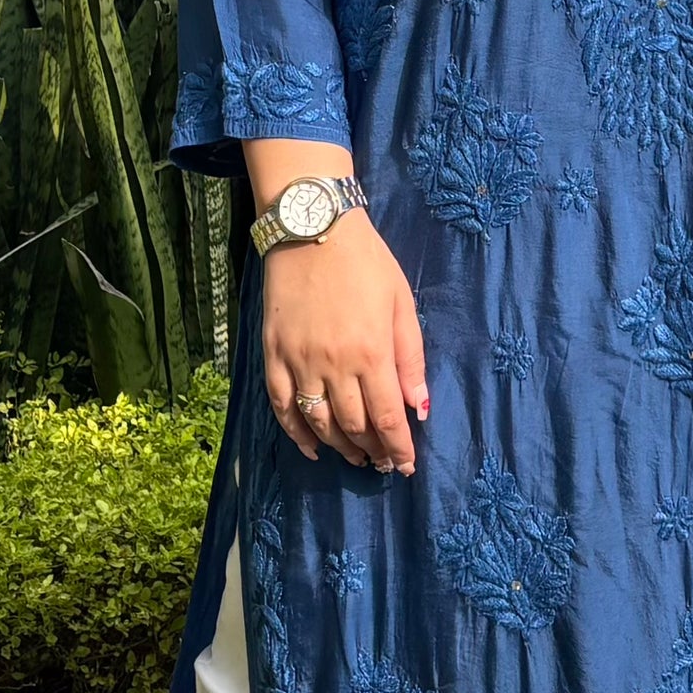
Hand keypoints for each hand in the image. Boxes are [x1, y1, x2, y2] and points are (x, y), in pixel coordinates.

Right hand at [262, 212, 428, 474]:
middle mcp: (334, 364)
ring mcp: (299, 361)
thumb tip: (419, 407)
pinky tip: (312, 448)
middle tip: (383, 463)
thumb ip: (410, 358)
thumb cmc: (366, 262)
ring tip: (357, 459)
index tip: (405, 466)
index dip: (398, 448)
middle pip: (354, 426)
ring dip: (340, 448)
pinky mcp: (273, 354)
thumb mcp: (401, 304)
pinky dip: (295, 433)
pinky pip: (281, 405)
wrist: (312, 227)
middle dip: (373, 451)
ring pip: (318, 422)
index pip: (387, 418)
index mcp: (372, 352)